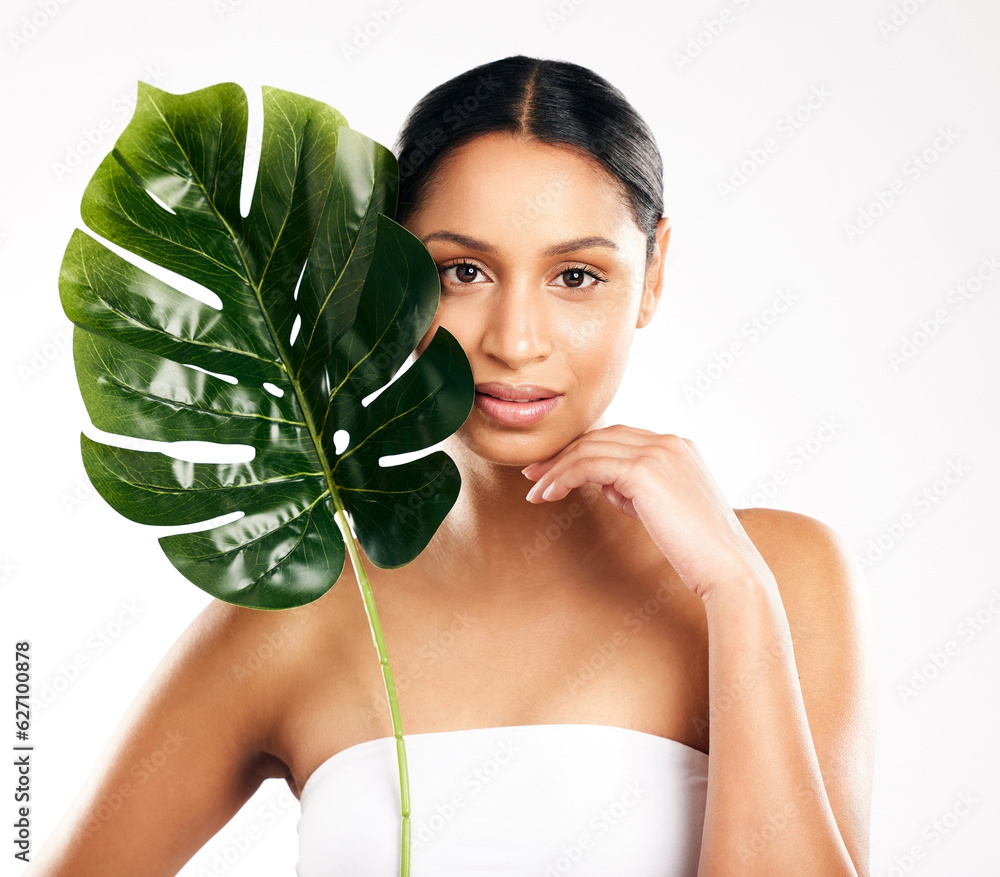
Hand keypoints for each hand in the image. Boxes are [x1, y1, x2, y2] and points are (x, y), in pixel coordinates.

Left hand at [521, 424, 771, 600]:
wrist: (727, 567)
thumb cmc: (698, 548)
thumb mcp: (666, 508)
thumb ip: (638, 488)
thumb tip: (606, 482)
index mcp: (678, 446)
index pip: (617, 438)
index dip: (582, 451)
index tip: (554, 471)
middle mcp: (668, 442)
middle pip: (599, 437)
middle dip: (562, 455)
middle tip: (533, 476)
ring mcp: (657, 453)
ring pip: (589, 449)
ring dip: (555, 469)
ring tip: (535, 491)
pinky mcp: (644, 471)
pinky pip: (588, 465)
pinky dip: (563, 477)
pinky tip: (548, 495)